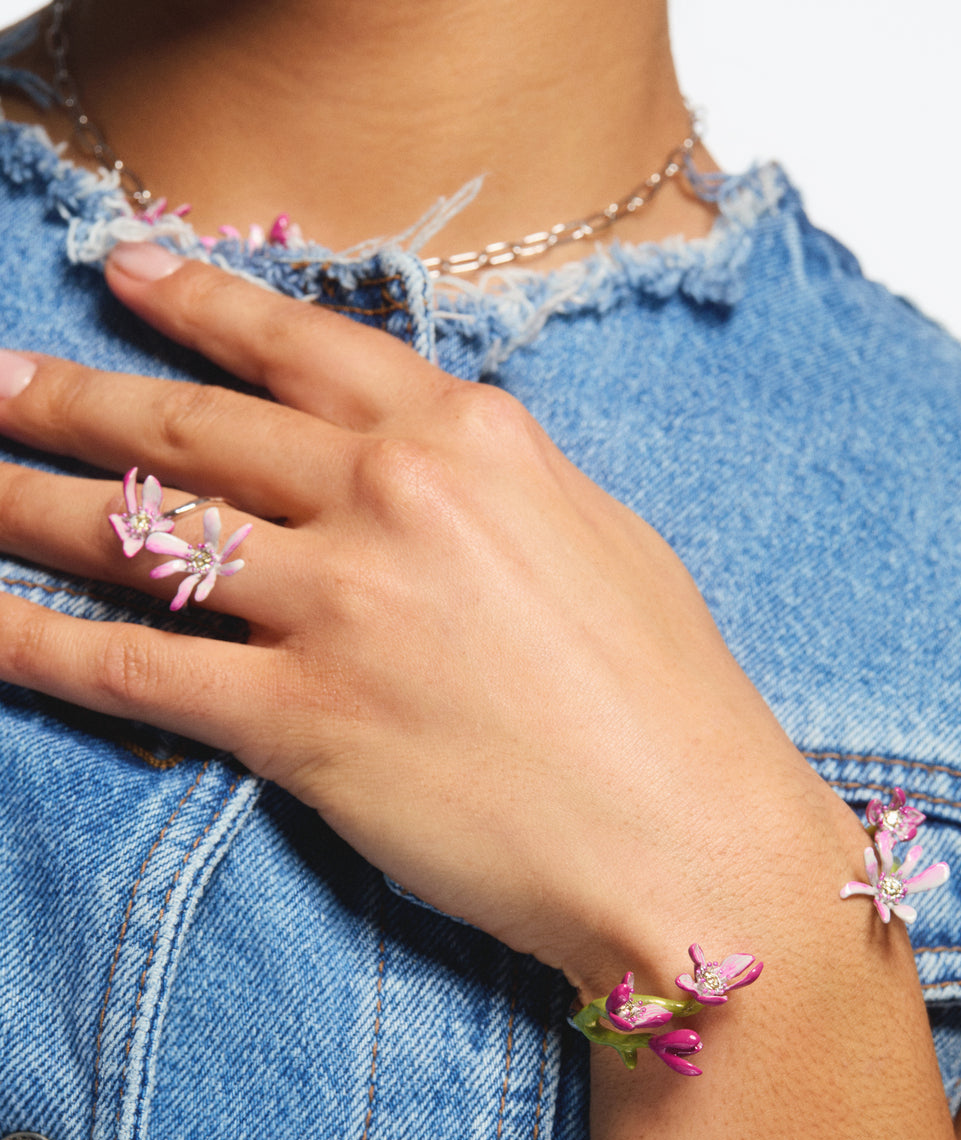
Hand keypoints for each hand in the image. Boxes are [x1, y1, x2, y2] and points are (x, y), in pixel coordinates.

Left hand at [0, 247, 854, 989]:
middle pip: (193, 430)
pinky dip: (30, 643)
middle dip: (75, 398)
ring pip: (140, 535)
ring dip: (23, 503)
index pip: (301, 349)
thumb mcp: (599, 542)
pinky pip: (128, 669)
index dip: (200, 304)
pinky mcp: (299, 722)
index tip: (129, 273)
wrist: (691, 842)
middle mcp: (391, 500)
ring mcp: (338, 607)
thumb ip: (492, 485)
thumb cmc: (670, 707)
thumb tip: (419, 460)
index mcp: (471, 441)